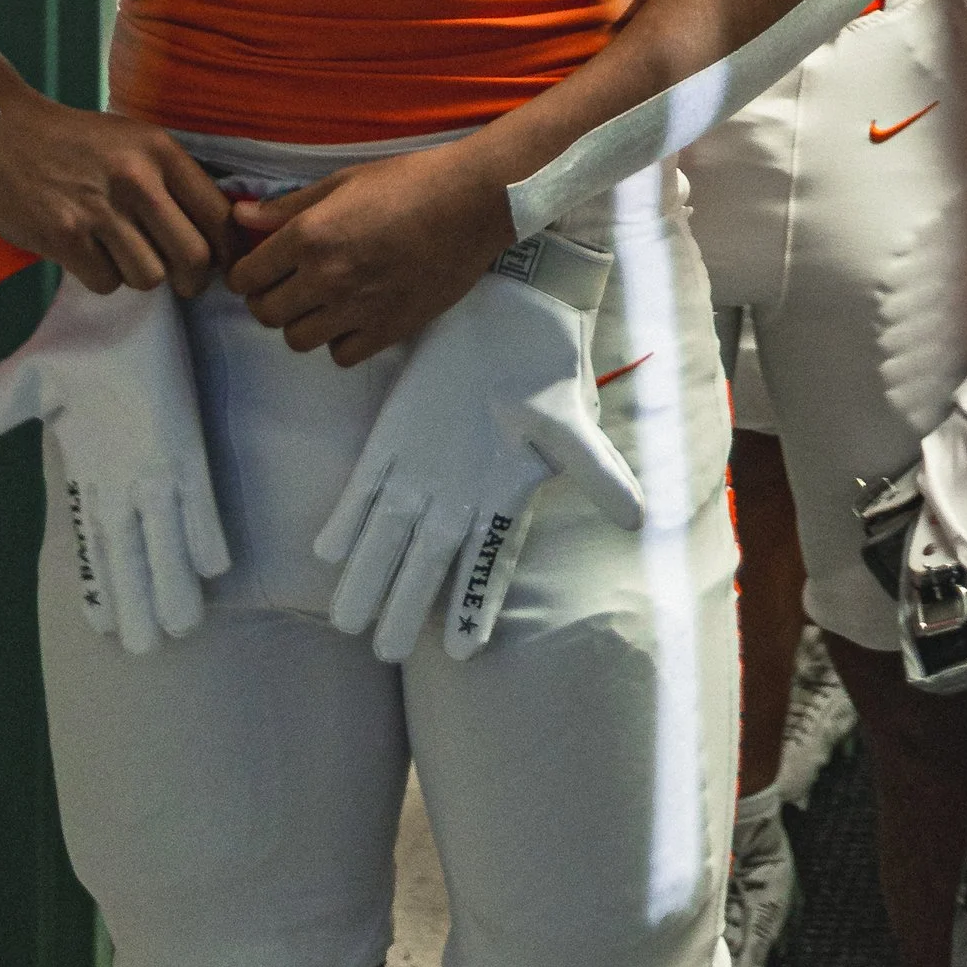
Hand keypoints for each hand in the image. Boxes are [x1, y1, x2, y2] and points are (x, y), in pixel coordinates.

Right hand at [0, 95, 235, 299]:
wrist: (0, 132)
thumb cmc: (78, 142)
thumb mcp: (136, 143)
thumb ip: (175, 181)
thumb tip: (223, 234)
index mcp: (162, 152)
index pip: (220, 216)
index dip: (229, 252)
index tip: (222, 267)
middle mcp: (137, 179)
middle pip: (194, 257)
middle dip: (191, 280)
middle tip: (180, 281)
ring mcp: (99, 209)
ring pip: (149, 277)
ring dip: (137, 275)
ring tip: (119, 252)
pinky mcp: (64, 235)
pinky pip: (105, 283)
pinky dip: (100, 276)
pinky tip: (86, 252)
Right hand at [0, 277, 229, 653]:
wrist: (123, 297)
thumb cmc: (82, 337)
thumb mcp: (24, 383)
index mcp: (91, 469)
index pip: (91, 540)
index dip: (98, 583)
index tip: (101, 629)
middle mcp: (126, 474)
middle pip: (130, 553)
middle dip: (139, 600)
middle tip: (148, 651)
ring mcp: (158, 459)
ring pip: (166, 536)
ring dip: (173, 579)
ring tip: (184, 628)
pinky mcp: (187, 437)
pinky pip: (199, 493)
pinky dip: (204, 526)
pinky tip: (216, 564)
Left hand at [225, 138, 514, 363]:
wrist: (473, 203)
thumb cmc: (409, 181)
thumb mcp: (344, 181)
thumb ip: (288, 206)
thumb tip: (240, 217)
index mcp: (309, 236)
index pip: (246, 278)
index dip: (246, 275)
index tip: (258, 270)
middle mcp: (325, 278)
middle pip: (266, 314)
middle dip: (268, 299)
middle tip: (288, 285)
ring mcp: (357, 308)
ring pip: (298, 340)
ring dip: (302, 322)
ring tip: (321, 303)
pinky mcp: (389, 329)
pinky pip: (342, 355)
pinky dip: (340, 341)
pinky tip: (353, 317)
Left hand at [315, 250, 644, 662]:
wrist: (509, 312)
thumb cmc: (547, 369)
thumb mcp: (573, 423)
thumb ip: (597, 473)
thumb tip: (637, 518)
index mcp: (502, 497)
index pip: (486, 565)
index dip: (474, 605)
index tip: (462, 654)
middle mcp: (456, 495)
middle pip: (427, 563)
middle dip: (405, 606)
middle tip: (385, 652)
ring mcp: (420, 469)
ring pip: (387, 535)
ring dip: (367, 574)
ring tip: (345, 620)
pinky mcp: (392, 438)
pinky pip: (364, 487)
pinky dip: (347, 515)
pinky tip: (328, 549)